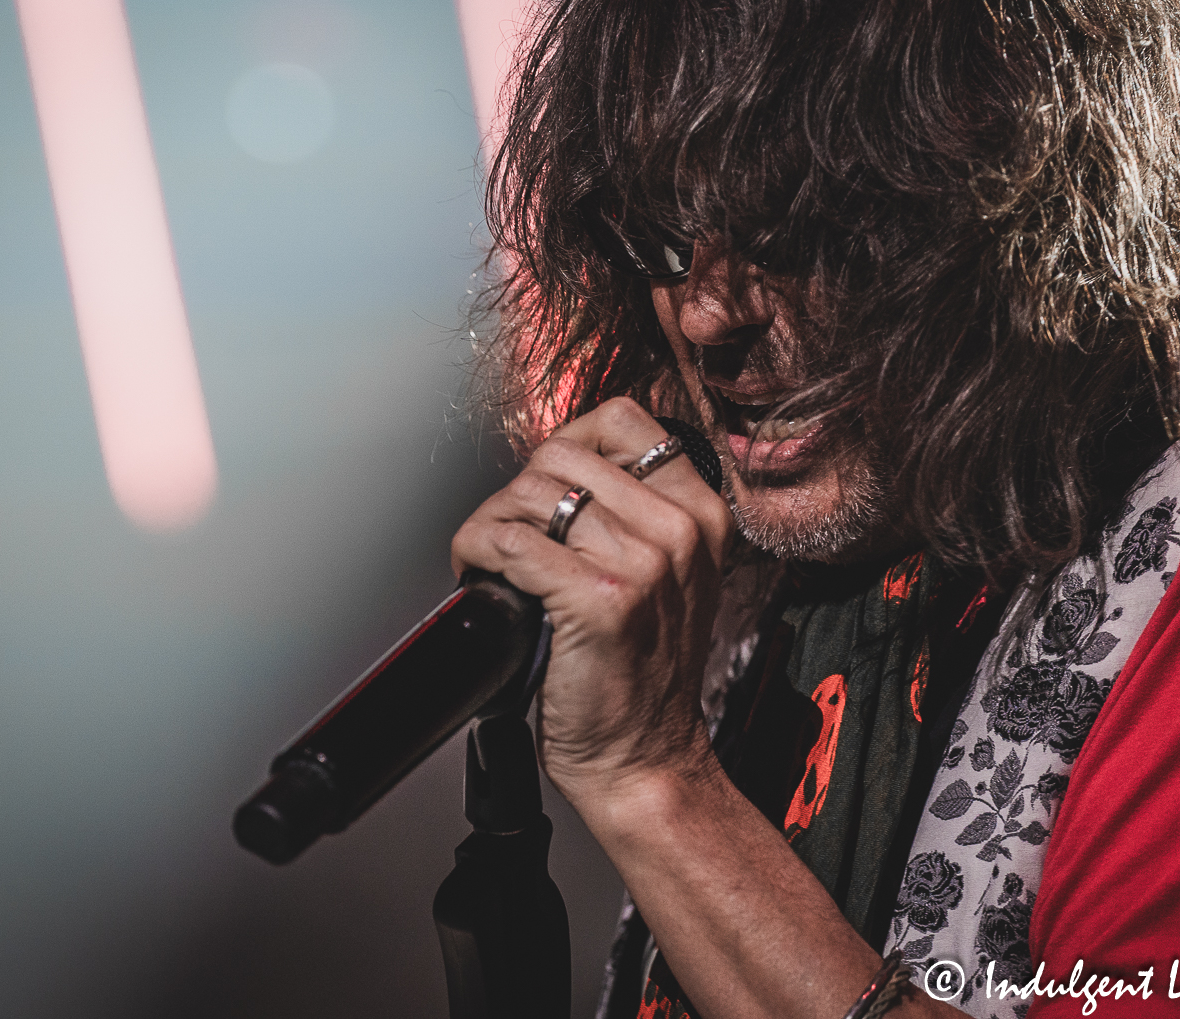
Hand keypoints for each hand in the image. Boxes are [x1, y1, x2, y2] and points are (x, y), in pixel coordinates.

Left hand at [450, 398, 733, 802]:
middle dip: (518, 493)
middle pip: (562, 454)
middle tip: (510, 536)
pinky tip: (481, 576)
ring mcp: (642, 563)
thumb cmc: (644, 675)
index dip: (568, 443)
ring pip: (530, 494)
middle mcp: (678, 530)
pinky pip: (510, 542)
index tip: (547, 483)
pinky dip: (477, 553)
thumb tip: (563, 469)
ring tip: (493, 561)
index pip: (624, 421)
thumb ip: (638, 514)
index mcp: (701, 513)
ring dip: (492, 525)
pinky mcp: (598, 599)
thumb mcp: (670, 576)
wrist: (644, 758)